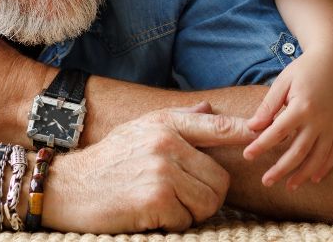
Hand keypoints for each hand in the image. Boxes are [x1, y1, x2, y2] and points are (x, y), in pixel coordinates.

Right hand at [45, 102, 256, 233]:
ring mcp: (161, 170)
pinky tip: (148, 215)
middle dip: (207, 196)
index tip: (266, 137)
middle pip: (220, 180)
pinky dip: (172, 224)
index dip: (246, 133)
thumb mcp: (139, 130)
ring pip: (209, 202)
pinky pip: (187, 220)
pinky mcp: (155, 198)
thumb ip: (178, 121)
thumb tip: (209, 109)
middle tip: (180, 199)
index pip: (217, 127)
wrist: (66, 188)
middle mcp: (166, 142)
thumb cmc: (106, 161)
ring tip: (164, 206)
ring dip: (192, 213)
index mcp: (165, 124)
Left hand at [242, 52, 332, 189]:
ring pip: (318, 157)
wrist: (332, 60)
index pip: (278, 132)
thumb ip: (268, 106)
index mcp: (302, 106)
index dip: (261, 146)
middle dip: (281, 169)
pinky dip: (325, 167)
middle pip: (298, 151)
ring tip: (289, 186)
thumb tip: (252, 127)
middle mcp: (320, 120)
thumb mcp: (282, 82)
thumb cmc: (303, 69)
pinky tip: (314, 178)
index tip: (247, 155)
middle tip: (266, 181)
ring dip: (303, 174)